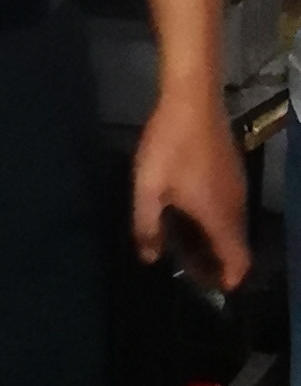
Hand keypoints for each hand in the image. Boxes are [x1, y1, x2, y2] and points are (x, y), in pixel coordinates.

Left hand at [132, 83, 249, 290]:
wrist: (192, 99)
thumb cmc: (169, 146)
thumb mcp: (148, 189)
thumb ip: (147, 226)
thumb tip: (150, 257)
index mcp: (220, 217)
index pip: (238, 262)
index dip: (226, 280)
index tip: (207, 286)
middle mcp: (236, 206)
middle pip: (236, 248)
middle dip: (215, 262)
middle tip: (185, 265)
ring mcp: (238, 187)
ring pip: (232, 227)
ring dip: (213, 240)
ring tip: (180, 240)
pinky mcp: (233, 171)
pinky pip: (229, 208)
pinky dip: (214, 220)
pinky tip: (187, 210)